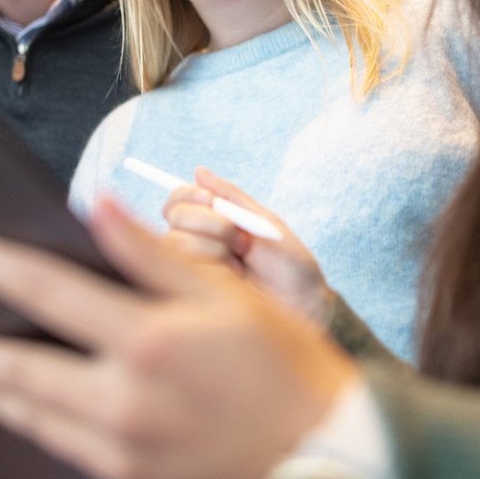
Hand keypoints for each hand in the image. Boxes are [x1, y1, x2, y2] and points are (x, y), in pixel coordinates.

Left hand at [0, 197, 358, 478]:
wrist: (322, 451)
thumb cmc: (282, 363)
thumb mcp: (224, 294)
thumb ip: (151, 253)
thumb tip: (99, 207)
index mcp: (147, 338)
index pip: (47, 289)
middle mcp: (124, 396)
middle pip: (22, 364)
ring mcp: (123, 443)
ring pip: (32, 412)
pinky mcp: (129, 475)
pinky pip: (60, 445)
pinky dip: (27, 422)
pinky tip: (11, 410)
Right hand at [162, 167, 334, 325]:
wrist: (306, 307)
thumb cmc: (291, 265)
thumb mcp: (265, 224)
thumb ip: (232, 197)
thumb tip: (199, 170)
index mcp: (212, 224)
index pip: (178, 201)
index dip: (188, 195)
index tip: (211, 200)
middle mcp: (197, 245)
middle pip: (174, 217)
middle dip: (210, 222)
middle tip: (241, 240)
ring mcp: (193, 272)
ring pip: (175, 242)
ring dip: (215, 248)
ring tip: (241, 263)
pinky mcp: (193, 295)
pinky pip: (183, 270)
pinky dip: (212, 268)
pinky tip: (233, 280)